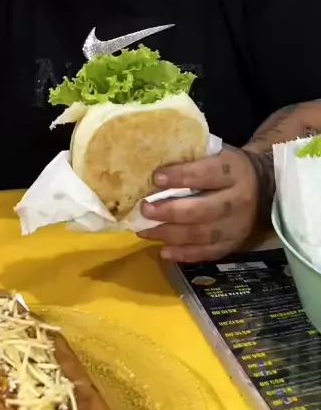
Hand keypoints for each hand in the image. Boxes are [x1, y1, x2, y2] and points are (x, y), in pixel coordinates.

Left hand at [138, 147, 258, 261]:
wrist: (266, 188)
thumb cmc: (229, 168)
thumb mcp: (218, 155)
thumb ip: (193, 160)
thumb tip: (153, 166)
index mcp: (233, 172)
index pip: (206, 174)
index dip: (181, 176)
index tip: (156, 178)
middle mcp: (238, 200)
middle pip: (202, 210)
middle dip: (169, 211)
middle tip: (145, 209)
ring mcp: (236, 226)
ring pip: (201, 234)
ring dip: (170, 234)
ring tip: (145, 231)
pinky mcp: (233, 244)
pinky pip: (207, 253)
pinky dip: (183, 254)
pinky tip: (163, 251)